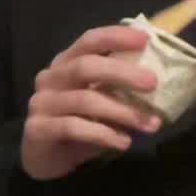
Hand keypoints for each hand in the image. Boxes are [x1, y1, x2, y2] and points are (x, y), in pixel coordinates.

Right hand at [21, 25, 160, 181]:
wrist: (45, 158)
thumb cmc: (79, 123)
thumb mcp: (99, 99)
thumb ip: (117, 86)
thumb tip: (157, 76)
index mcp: (66, 63)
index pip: (89, 41)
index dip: (115, 37)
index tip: (145, 40)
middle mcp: (50, 78)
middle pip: (85, 66)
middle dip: (122, 73)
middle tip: (152, 83)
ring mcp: (41, 103)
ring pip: (84, 100)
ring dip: (122, 112)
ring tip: (150, 125)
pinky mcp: (38, 129)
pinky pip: (74, 127)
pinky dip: (104, 134)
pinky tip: (124, 143)